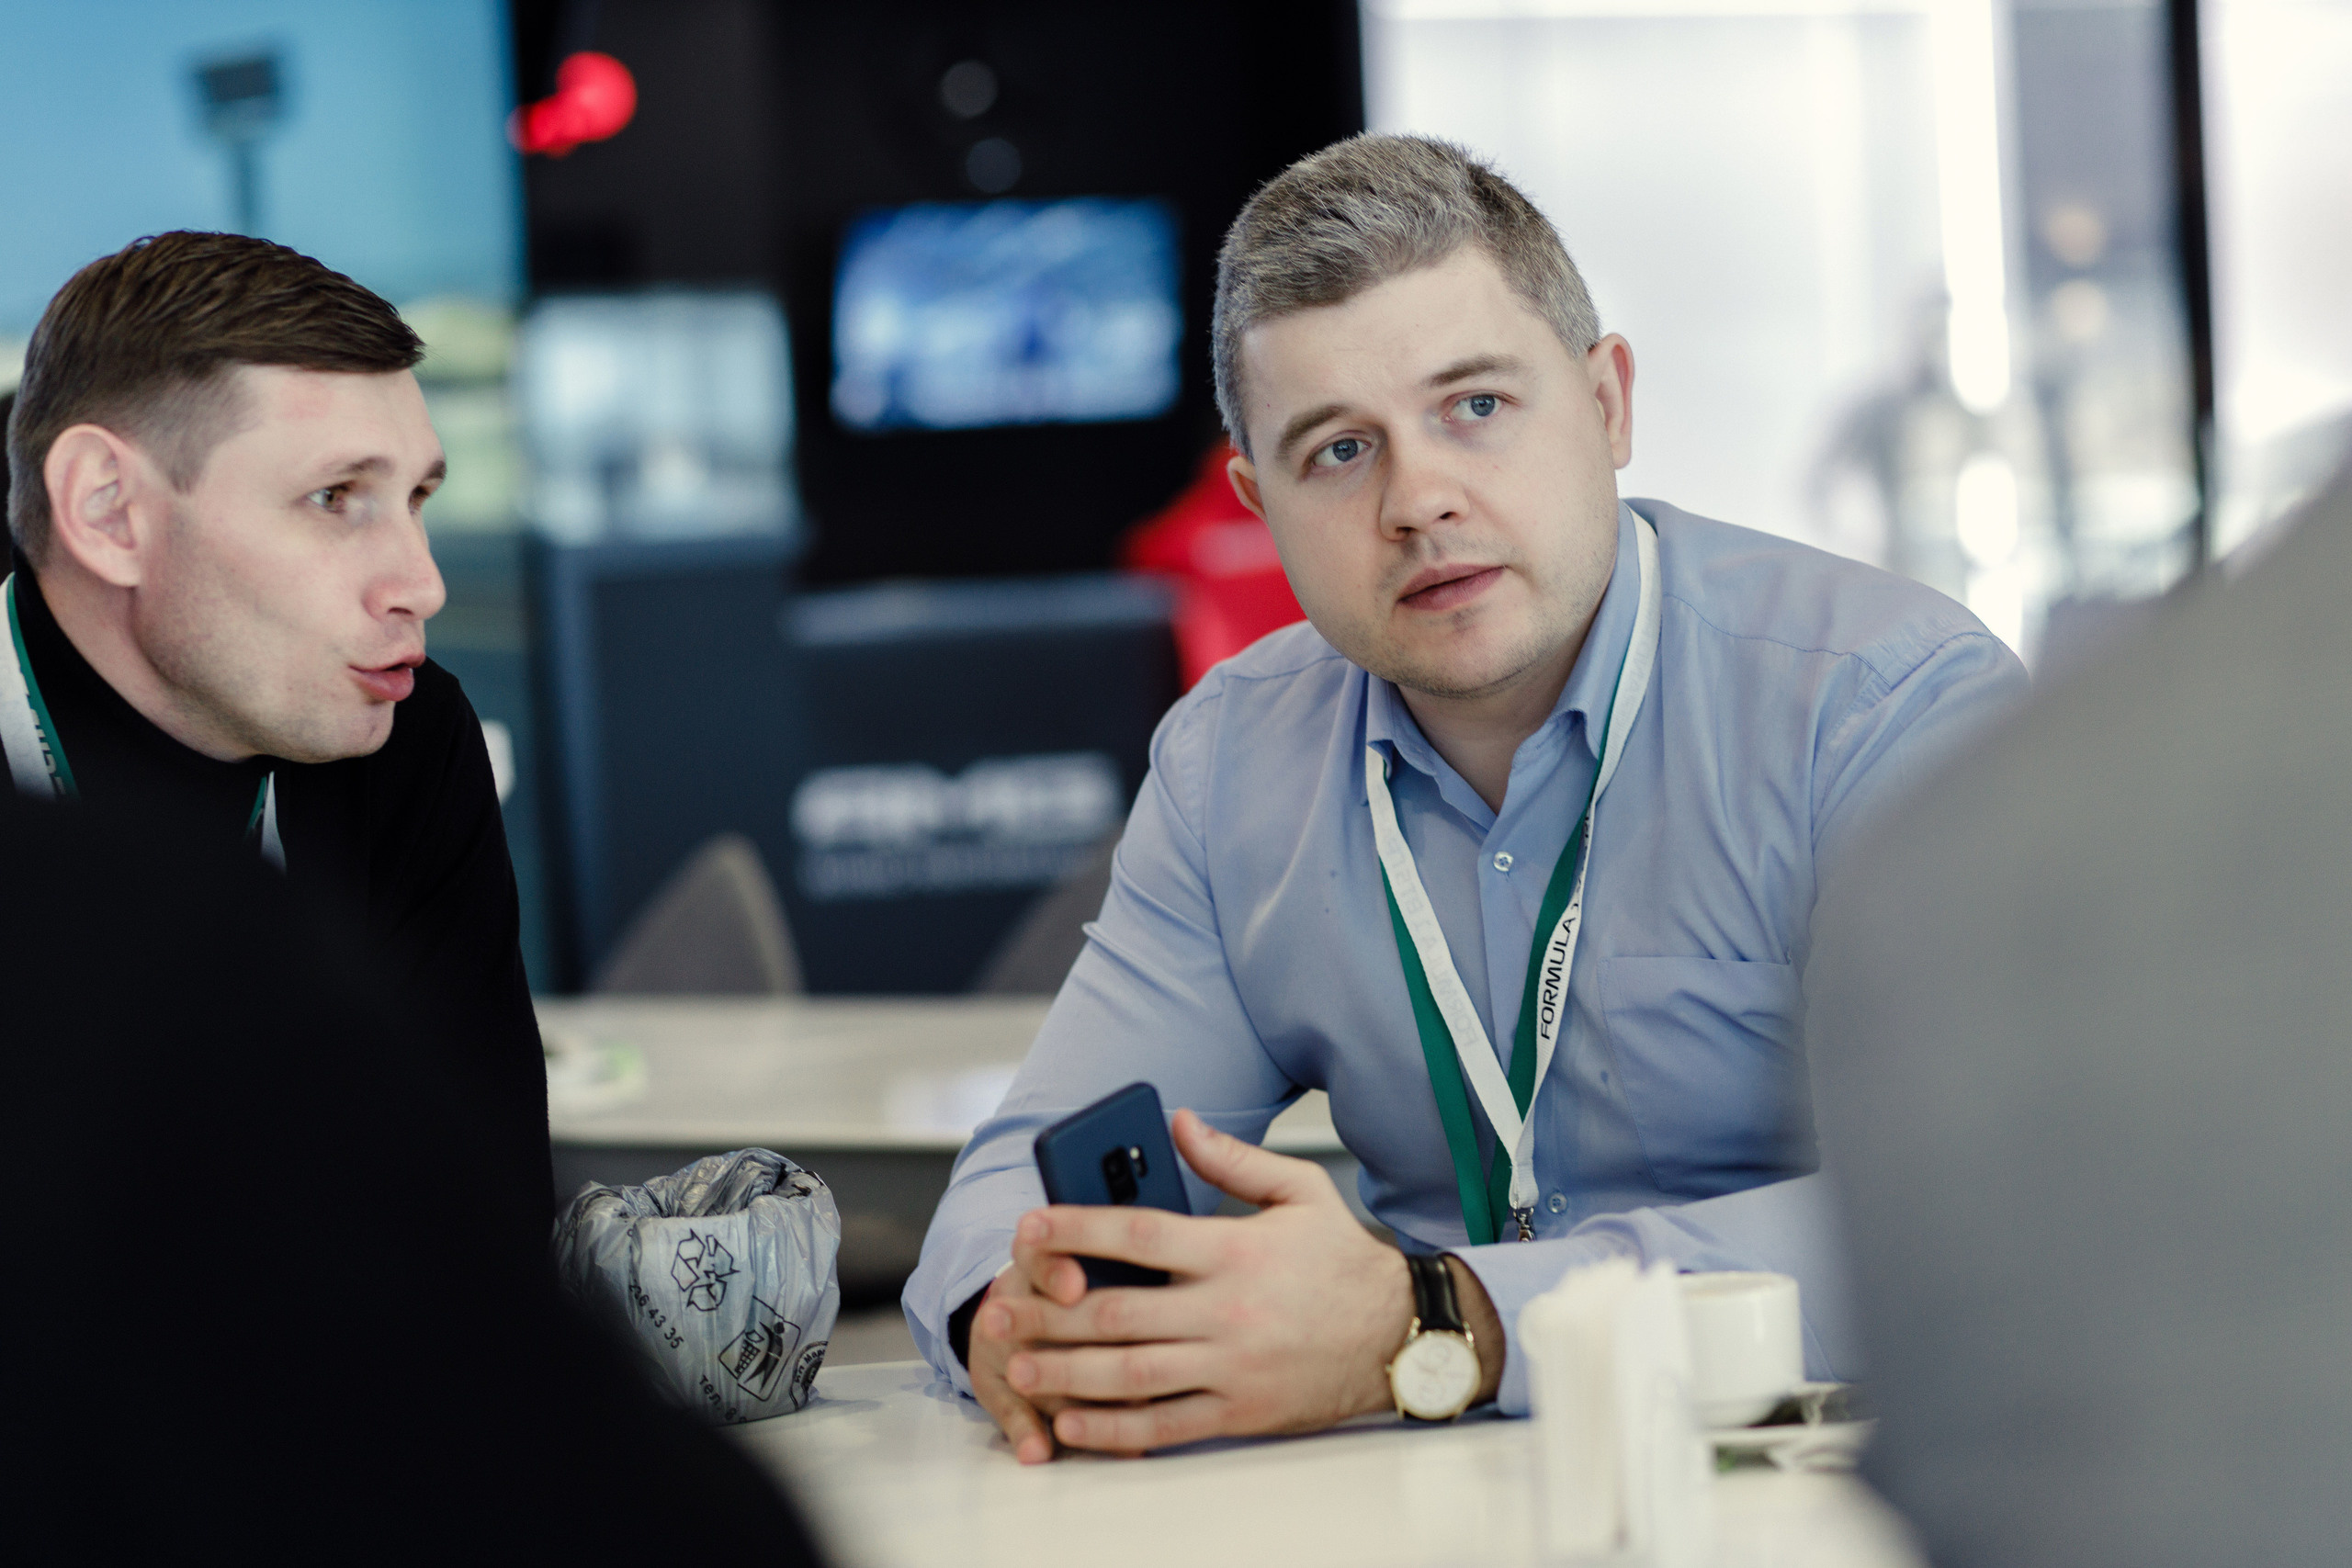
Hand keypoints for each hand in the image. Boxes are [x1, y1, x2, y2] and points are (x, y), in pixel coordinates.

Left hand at [974, 1108, 1498, 1457]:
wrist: (1402, 1335)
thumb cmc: (1344, 1261)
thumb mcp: (1301, 1192)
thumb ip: (1234, 1160)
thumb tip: (1180, 1123)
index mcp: (1235, 1250)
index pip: (1138, 1234)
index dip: (1076, 1229)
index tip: (1028, 1228)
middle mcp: (1227, 1310)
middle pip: (1118, 1311)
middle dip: (1049, 1313)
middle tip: (997, 1310)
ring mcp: (1232, 1367)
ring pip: (1131, 1374)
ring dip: (1065, 1373)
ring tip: (1016, 1368)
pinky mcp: (1241, 1413)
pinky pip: (1165, 1425)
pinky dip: (1113, 1429)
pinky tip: (1072, 1422)